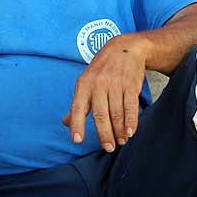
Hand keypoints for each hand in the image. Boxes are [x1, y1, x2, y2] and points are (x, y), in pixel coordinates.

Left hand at [65, 33, 148, 152]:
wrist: (124, 49)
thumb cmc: (101, 70)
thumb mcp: (85, 82)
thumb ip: (77, 104)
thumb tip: (65, 123)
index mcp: (83, 85)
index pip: (77, 107)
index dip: (76, 124)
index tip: (77, 140)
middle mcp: (98, 85)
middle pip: (100, 114)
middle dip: (104, 134)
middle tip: (108, 147)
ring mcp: (115, 84)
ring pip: (117, 112)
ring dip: (119, 130)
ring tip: (121, 141)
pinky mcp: (131, 85)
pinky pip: (131, 106)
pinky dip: (131, 121)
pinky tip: (131, 132)